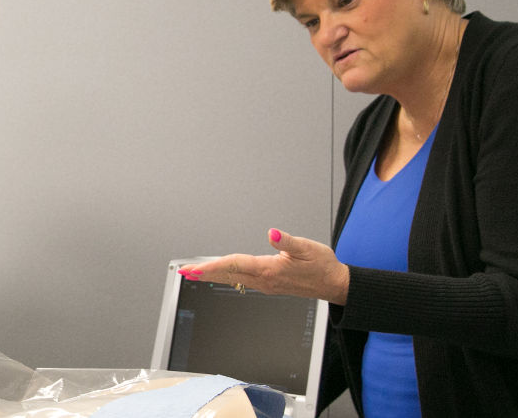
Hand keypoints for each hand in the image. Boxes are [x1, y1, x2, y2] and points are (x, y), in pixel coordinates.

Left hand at [177, 228, 349, 304]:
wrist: (334, 284)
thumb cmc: (323, 266)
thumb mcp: (308, 248)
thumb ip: (288, 241)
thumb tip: (273, 233)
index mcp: (269, 270)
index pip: (234, 265)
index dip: (212, 266)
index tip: (195, 268)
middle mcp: (264, 280)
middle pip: (227, 275)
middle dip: (204, 273)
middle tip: (183, 272)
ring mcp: (265, 284)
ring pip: (232, 279)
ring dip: (212, 275)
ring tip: (194, 273)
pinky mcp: (268, 284)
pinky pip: (240, 280)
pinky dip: (225, 276)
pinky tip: (219, 274)